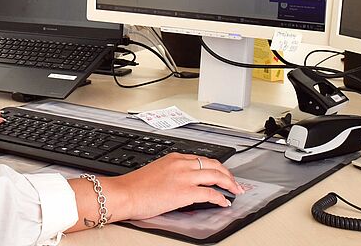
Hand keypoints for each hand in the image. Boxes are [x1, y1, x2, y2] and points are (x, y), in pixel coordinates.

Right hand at [101, 153, 244, 220]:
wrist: (125, 193)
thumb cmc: (134, 187)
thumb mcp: (156, 172)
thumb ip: (171, 174)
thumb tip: (180, 184)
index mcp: (174, 158)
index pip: (201, 159)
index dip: (215, 167)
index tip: (221, 174)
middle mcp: (181, 164)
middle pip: (213, 164)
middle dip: (227, 174)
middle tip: (234, 182)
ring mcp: (184, 177)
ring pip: (216, 175)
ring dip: (229, 184)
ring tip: (235, 191)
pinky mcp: (185, 191)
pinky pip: (210, 193)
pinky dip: (220, 198)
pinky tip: (224, 202)